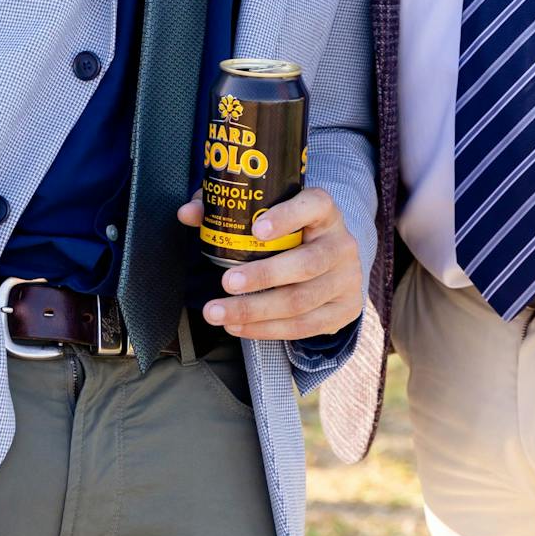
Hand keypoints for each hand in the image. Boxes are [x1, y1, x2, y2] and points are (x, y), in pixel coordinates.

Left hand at [178, 187, 362, 340]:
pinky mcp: (345, 309)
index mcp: (324, 210)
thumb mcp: (267, 214)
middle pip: (306, 263)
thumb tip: (187, 213)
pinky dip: (268, 330)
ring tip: (220, 314)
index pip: (314, 205)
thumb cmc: (290, 232)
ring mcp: (347, 279)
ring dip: (256, 311)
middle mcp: (341, 243)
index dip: (287, 216)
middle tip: (226, 282)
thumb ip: (227, 209)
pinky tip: (240, 327)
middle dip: (264, 276)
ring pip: (302, 301)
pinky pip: (305, 326)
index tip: (256, 230)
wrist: (332, 261)